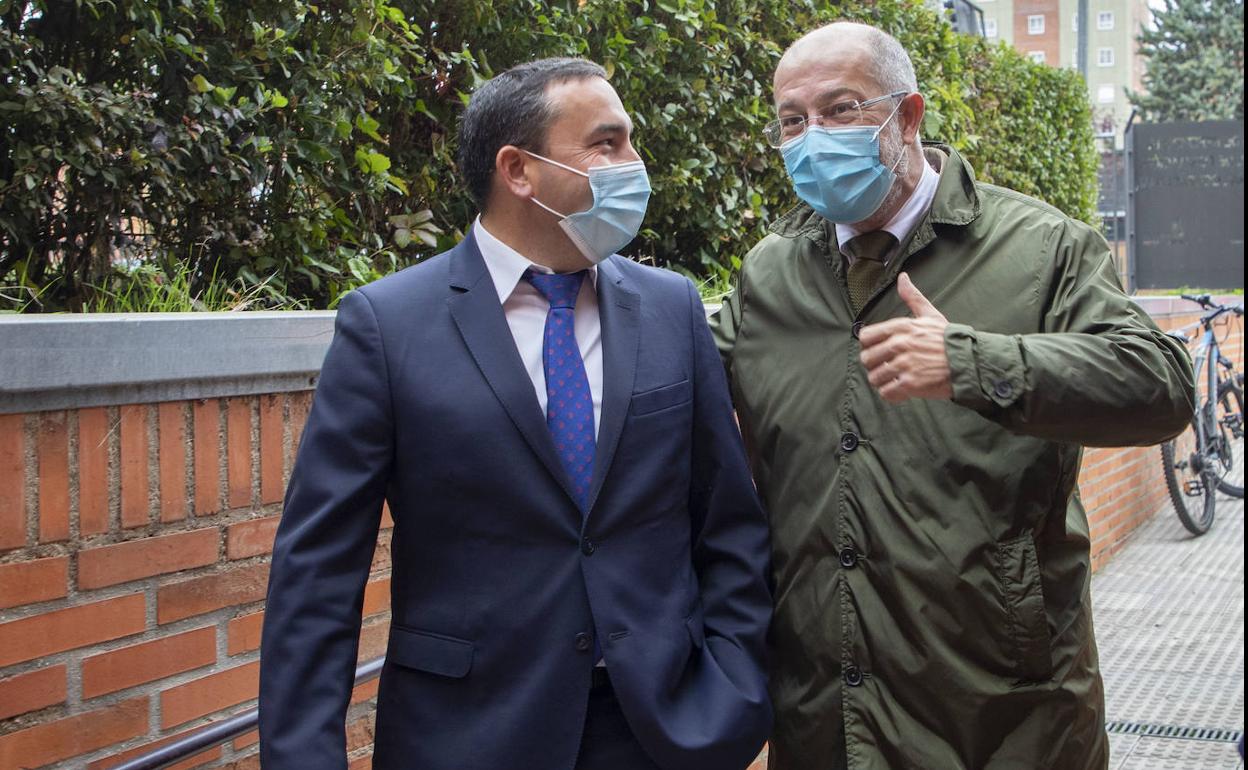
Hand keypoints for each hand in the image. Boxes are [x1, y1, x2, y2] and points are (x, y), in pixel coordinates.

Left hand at [858, 273, 952, 402]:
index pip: (865, 337)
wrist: (968, 362)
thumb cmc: (948, 339)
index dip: (869, 346)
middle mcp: (900, 344)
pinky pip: (886, 393)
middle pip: (867, 359)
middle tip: (888, 368)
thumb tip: (902, 277)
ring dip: (883, 382)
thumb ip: (912, 297)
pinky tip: (902, 390)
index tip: (879, 351)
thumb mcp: (930, 315)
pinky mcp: (911, 384)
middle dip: (875, 366)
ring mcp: (905, 364)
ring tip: (896, 379)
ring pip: (874, 378)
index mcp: (901, 327)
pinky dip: (892, 395)